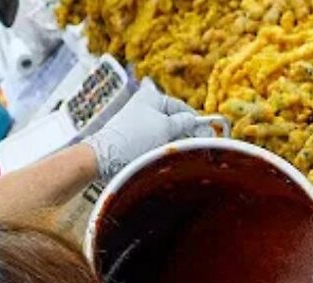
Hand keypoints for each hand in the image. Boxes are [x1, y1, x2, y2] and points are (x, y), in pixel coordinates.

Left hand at [83, 79, 203, 180]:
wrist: (106, 155)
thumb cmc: (136, 135)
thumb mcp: (165, 126)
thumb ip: (184, 122)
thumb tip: (195, 120)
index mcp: (151, 97)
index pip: (180, 106)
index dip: (194, 118)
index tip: (207, 131)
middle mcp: (146, 108)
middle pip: (174, 120)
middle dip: (186, 132)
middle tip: (198, 144)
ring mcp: (140, 125)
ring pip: (167, 133)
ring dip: (175, 141)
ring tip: (181, 151)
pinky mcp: (136, 140)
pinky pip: (156, 142)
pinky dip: (164, 148)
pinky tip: (167, 155)